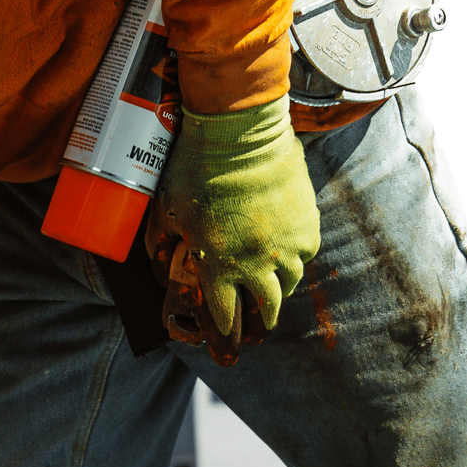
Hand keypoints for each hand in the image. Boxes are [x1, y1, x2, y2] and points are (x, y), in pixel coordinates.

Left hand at [158, 100, 319, 337]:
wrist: (240, 135)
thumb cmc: (195, 170)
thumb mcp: (166, 212)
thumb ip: (162, 246)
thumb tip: (158, 270)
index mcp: (219, 265)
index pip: (224, 313)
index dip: (224, 326)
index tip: (225, 332)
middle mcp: (257, 264)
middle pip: (268, 307)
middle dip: (263, 319)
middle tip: (263, 323)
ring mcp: (286, 246)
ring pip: (291, 282)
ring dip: (283, 288)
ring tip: (279, 286)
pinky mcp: (308, 225)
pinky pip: (307, 253)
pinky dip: (298, 256)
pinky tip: (290, 250)